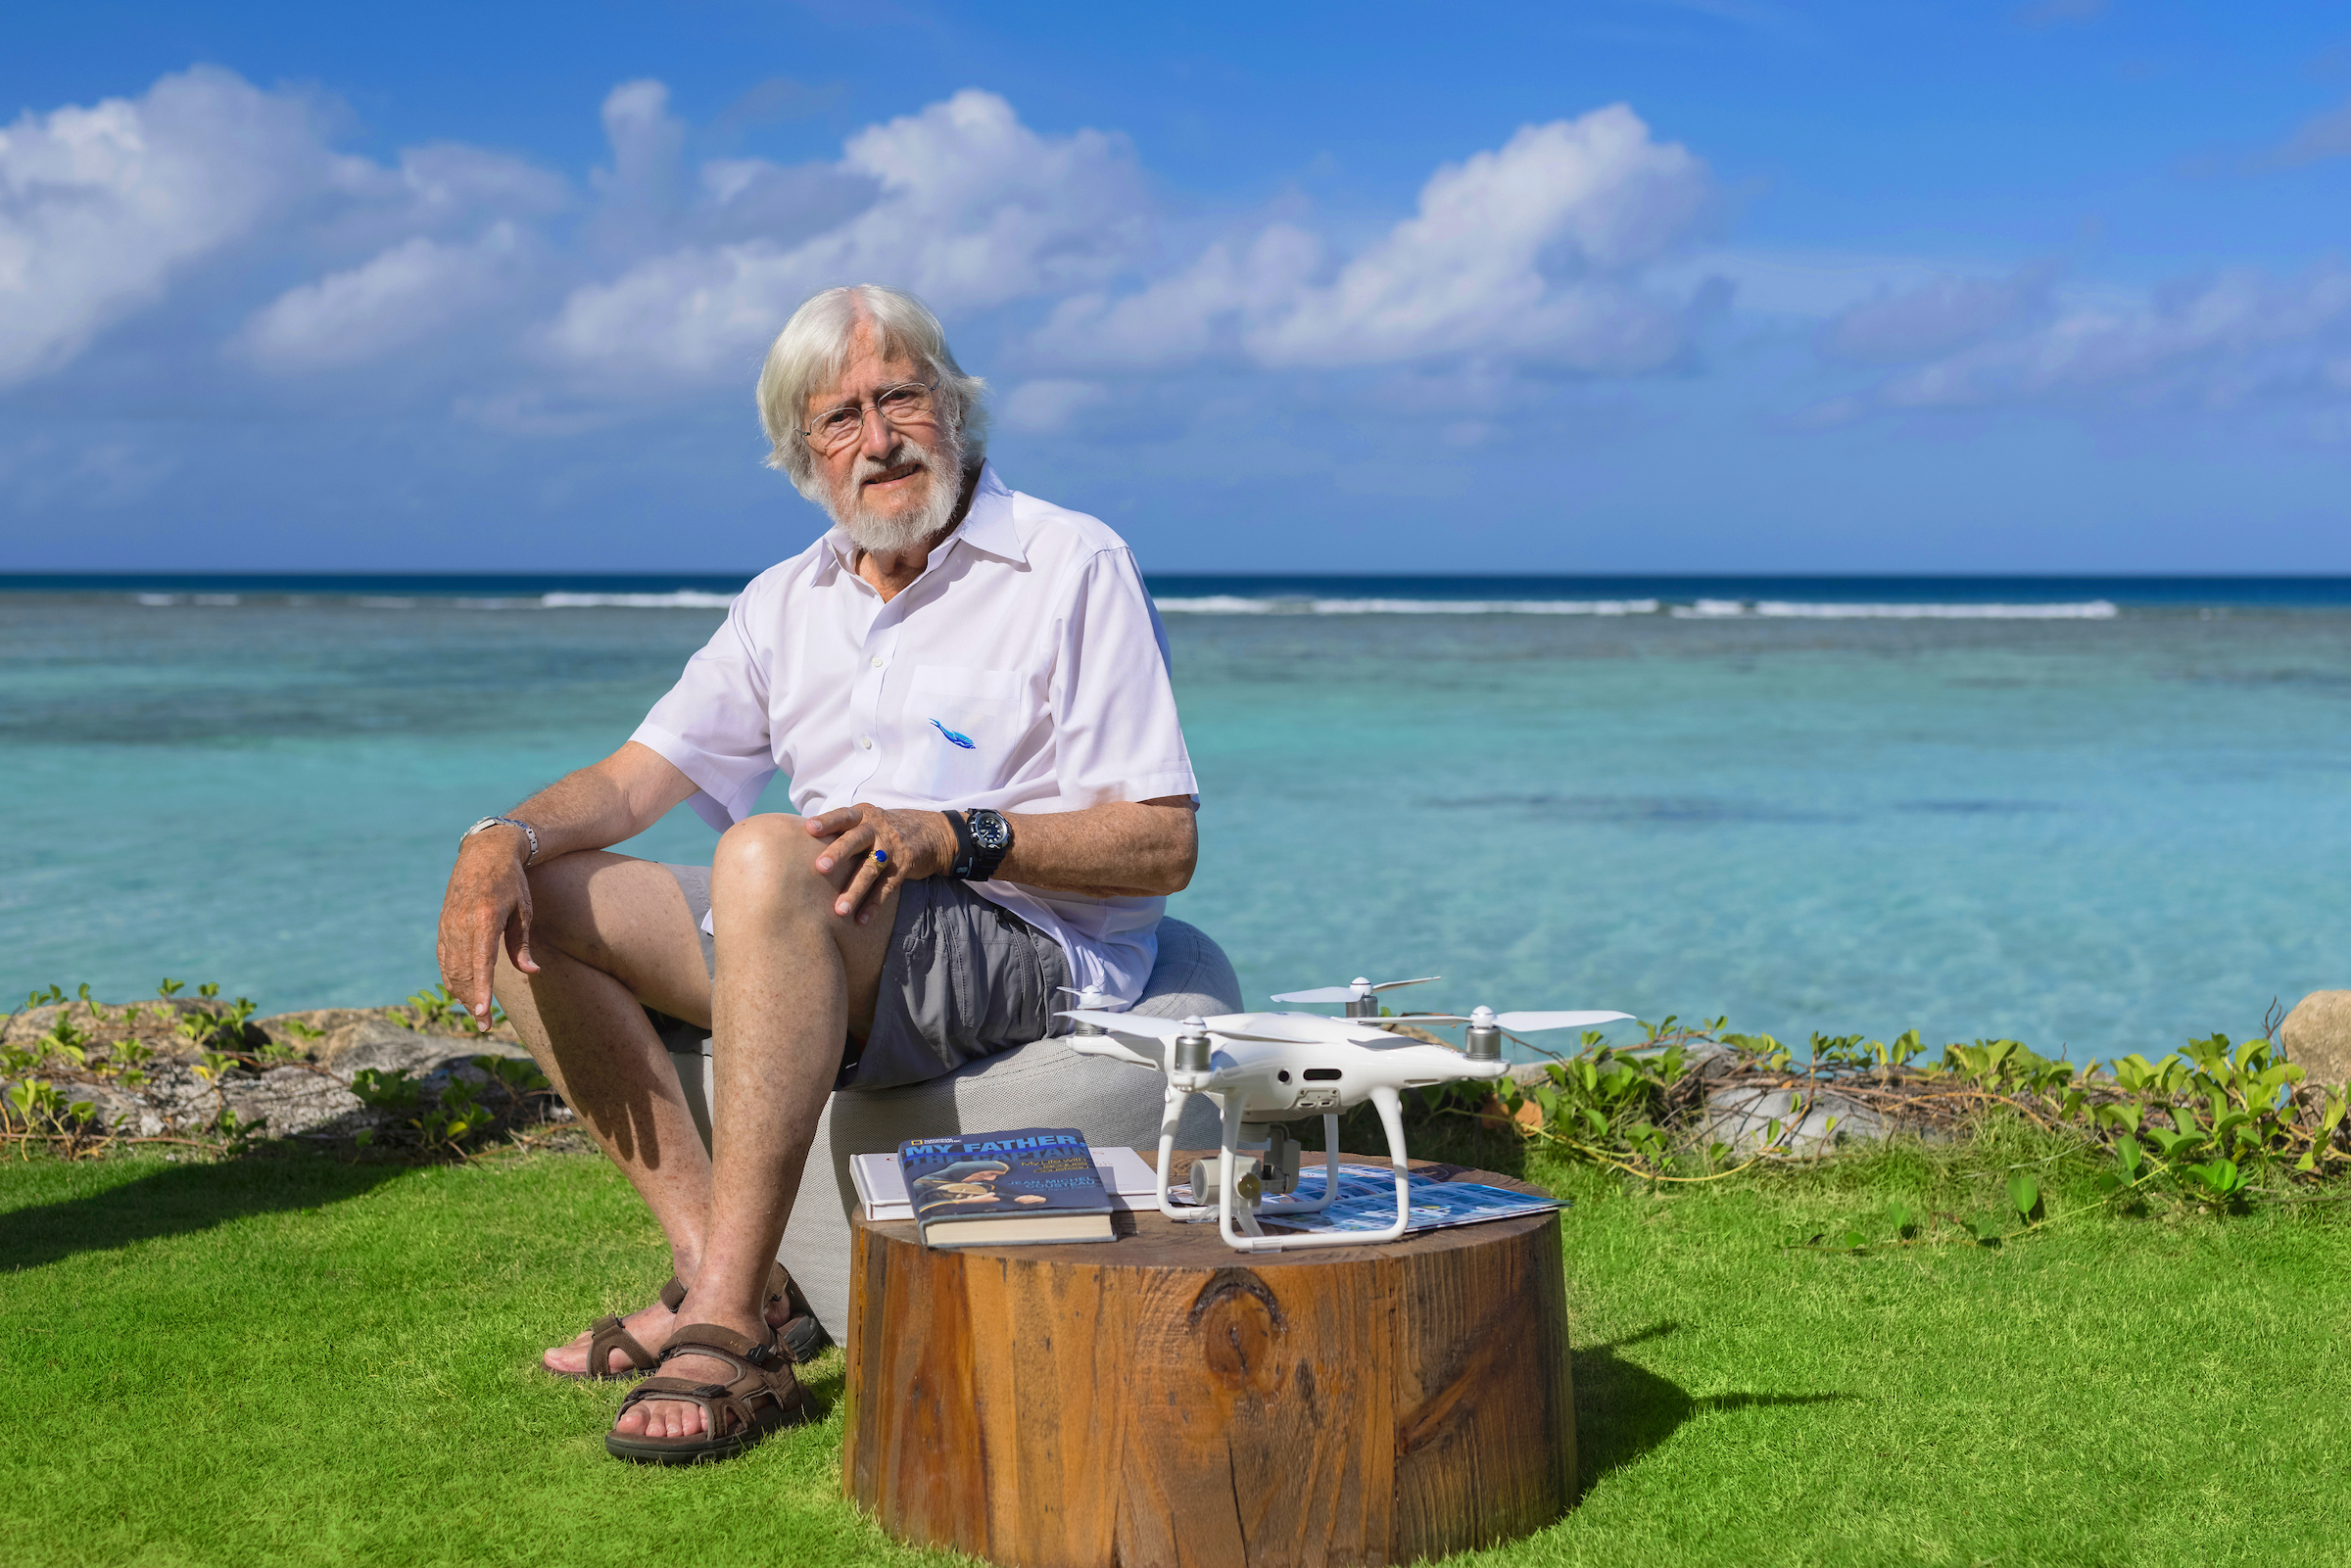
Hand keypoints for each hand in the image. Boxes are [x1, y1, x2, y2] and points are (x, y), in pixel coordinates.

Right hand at [435, 825, 536, 1030]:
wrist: (484, 852)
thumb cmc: (511, 882)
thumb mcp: (523, 910)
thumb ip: (522, 944)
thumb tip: (532, 972)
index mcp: (484, 920)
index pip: (481, 964)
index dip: (481, 992)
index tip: (482, 1015)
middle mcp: (461, 924)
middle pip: (463, 973)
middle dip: (472, 1002)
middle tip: (484, 1026)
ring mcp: (448, 925)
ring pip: (450, 969)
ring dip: (461, 994)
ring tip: (475, 1014)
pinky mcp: (443, 925)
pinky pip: (444, 958)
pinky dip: (451, 978)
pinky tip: (460, 992)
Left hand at [805, 805, 956, 924]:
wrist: (931, 832)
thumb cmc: (883, 828)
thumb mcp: (866, 819)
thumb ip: (840, 828)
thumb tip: (799, 842)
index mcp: (863, 815)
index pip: (842, 816)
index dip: (827, 821)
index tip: (809, 829)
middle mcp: (876, 828)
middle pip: (855, 840)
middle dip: (837, 853)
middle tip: (820, 867)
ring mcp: (891, 848)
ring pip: (870, 870)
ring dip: (854, 891)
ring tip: (839, 910)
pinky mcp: (903, 866)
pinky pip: (887, 888)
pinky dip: (874, 905)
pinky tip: (861, 920)